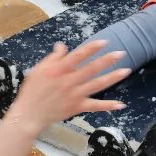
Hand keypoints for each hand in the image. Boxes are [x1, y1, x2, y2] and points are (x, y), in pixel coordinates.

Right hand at [6, 41, 128, 133]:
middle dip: (107, 60)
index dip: (92, 48)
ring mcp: (75, 95)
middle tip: (122, 53)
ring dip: (112, 78)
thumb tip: (62, 46)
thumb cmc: (32, 90)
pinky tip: (121, 104)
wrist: (29, 113)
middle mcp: (69, 81)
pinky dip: (108, 106)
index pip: (78, 56)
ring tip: (126, 71)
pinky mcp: (77, 107)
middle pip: (92, 69)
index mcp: (59, 70)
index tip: (104, 42)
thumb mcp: (39, 69)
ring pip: (97, 85)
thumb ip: (53, 58)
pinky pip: (95, 106)